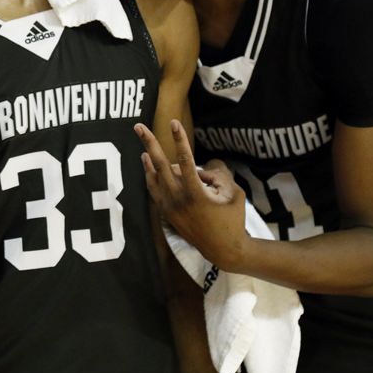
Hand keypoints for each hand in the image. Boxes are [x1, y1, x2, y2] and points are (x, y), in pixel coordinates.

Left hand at [135, 121, 245, 268]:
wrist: (224, 249)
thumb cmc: (232, 218)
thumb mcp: (234, 192)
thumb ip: (218, 175)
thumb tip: (200, 168)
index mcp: (196, 193)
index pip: (185, 160)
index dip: (179, 140)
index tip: (174, 122)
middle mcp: (178, 199)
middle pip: (160, 165)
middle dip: (149, 143)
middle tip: (138, 126)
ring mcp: (169, 207)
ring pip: (153, 177)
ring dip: (148, 160)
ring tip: (144, 145)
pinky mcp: (166, 213)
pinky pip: (153, 190)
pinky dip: (149, 176)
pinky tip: (147, 165)